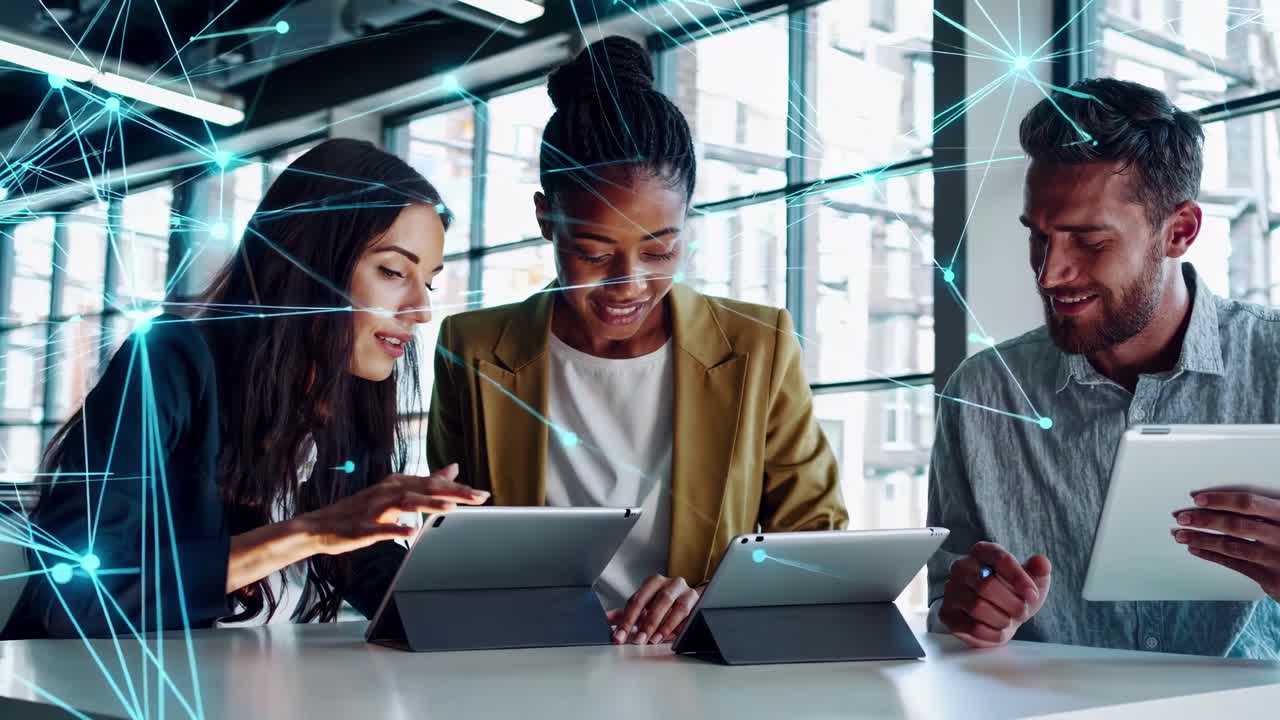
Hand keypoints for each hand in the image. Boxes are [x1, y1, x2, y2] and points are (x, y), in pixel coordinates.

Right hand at [296, 464, 487, 555]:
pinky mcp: (362, 528)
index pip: (432, 483)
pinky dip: (396, 529)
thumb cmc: (359, 512)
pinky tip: (411, 532)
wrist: (319, 527)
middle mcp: (387, 492)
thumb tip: (453, 468)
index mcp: (396, 484)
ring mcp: (374, 509)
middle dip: (453, 493)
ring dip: (428, 505)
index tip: (482, 493)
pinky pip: (381, 528)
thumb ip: (425, 482)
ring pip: (405, 503)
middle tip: (478, 497)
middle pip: (424, 489)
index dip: (458, 488)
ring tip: (451, 508)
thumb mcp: (395, 493)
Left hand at [607, 575, 699, 644]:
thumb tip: (606, 619)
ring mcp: (686, 592)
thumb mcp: (643, 607)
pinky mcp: (699, 602)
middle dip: (648, 623)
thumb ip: (625, 613)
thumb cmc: (663, 603)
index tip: (619, 636)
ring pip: (677, 607)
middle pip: (659, 601)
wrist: (689, 599)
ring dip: (665, 626)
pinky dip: (680, 626)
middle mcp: (671, 583)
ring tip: (654, 640)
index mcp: (653, 582)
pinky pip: (691, 615)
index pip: (637, 600)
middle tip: (638, 640)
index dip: (627, 619)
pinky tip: (672, 636)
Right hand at [939, 542, 1051, 648]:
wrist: (998, 617)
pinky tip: (996, 630)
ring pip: (977, 607)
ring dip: (1002, 619)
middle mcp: (962, 567)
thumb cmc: (1013, 595)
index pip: (999, 558)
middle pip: (986, 585)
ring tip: (1007, 620)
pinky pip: (970, 627)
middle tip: (1022, 612)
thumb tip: (1041, 562)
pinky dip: (991, 634)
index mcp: (982, 552)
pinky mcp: (947, 613)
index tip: (1032, 595)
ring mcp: (951, 590)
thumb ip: (1039, 570)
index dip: (1019, 578)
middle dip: (1012, 604)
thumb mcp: (1033, 582)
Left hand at [1173, 490, 1279, 601]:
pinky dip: (1212, 556)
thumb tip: (1233, 499)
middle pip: (1235, 524)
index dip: (1221, 500)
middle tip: (1181, 516)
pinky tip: (1196, 549)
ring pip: (1231, 545)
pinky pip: (1235, 565)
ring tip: (1180, 534)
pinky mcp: (1271, 577)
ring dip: (1202, 538)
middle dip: (1204, 520)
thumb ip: (1269, 512)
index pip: (1250, 503)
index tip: (1199, 498)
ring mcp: (1276, 557)